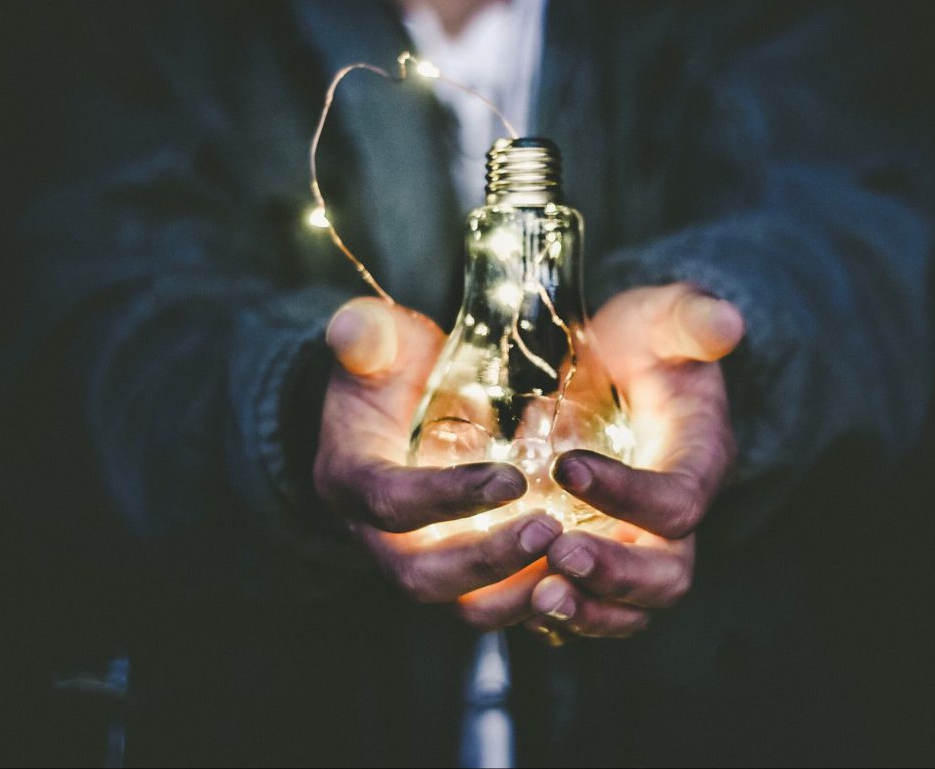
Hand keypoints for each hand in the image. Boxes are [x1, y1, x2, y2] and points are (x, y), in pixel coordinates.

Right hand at [313, 297, 563, 612]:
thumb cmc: (390, 371)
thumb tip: (352, 327)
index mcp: (351, 480)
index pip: (390, 502)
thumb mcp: (377, 344)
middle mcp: (378, 536)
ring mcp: (420, 560)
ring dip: (517, 593)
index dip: (448, 497)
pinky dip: (535, 600)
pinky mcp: (459, 573)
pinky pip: (494, 605)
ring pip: (462, 605)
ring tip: (575, 562)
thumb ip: (367, 335)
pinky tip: (582, 578)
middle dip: (487, 561)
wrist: (394, 411)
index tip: (512, 479)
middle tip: (550, 530)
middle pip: (422, 576)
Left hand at [525, 283, 744, 642]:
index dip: (628, 494)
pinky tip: (515, 599)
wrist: (622, 368)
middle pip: (666, 574)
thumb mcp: (664, 318)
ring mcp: (637, 543)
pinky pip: (590, 605)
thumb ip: (691, 319)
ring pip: (630, 607)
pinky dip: (559, 614)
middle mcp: (674, 518)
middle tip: (558, 555)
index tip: (567, 466)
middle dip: (615, 574)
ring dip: (587, 610)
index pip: (678, 501)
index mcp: (698, 462)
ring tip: (538, 596)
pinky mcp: (601, 554)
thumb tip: (726, 322)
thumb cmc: (644, 342)